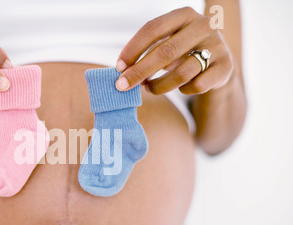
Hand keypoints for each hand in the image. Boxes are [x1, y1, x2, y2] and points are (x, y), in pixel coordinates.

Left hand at [115, 7, 233, 94]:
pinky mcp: (225, 67)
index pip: (153, 28)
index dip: (133, 48)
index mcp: (184, 15)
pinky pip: (197, 85)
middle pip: (166, 52)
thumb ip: (148, 51)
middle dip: (140, 71)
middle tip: (122, 85)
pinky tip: (180, 88)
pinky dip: (183, 90)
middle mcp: (203, 26)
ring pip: (181, 73)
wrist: (219, 62)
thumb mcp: (168, 41)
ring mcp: (217, 46)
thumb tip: (122, 72)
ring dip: (158, 85)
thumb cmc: (184, 51)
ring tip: (148, 88)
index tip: (118, 67)